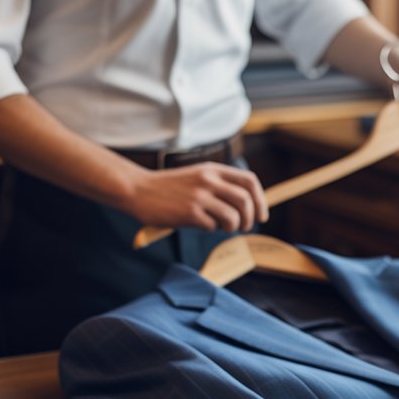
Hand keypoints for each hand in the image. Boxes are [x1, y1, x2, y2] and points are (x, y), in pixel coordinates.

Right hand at [125, 162, 268, 232]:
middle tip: (244, 227)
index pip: (249, 181)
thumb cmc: (169, 188)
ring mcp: (199, 196)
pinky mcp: (189, 212)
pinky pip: (212, 227)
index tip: (261, 215)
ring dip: (232, 227)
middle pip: (245, 200)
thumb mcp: (197, 177)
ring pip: (233, 217)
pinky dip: (210, 229)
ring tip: (222, 228)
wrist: (138, 190)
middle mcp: (208, 180)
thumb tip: (246, 207)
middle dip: (250, 219)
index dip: (260, 200)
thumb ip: (218, 186)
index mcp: (213, 170)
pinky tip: (199, 224)